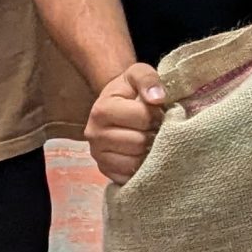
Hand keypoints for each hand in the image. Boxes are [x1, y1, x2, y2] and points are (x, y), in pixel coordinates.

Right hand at [87, 63, 166, 184]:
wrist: (115, 103)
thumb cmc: (129, 90)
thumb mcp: (138, 73)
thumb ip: (148, 79)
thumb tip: (158, 98)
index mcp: (101, 110)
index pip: (142, 117)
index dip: (156, 114)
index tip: (157, 111)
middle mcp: (94, 134)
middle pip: (139, 142)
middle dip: (153, 134)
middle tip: (154, 128)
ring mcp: (98, 155)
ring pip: (134, 162)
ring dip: (148, 152)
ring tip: (149, 139)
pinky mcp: (104, 170)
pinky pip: (128, 177)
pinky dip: (140, 168)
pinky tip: (142, 154)